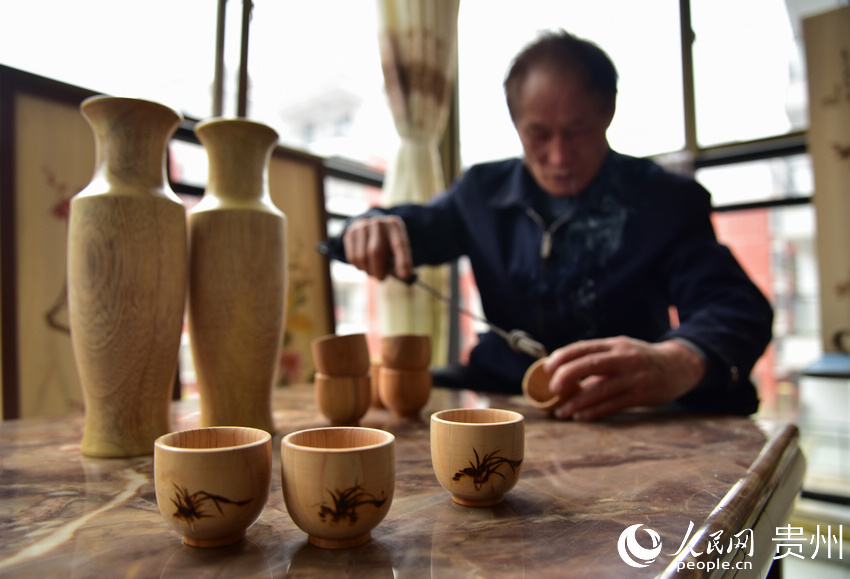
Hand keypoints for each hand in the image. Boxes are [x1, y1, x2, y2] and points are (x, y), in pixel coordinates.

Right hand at [343, 215, 412, 279]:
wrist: (370, 227)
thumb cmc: (387, 242)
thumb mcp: (397, 247)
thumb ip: (401, 260)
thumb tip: (403, 275)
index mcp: (394, 226)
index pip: (399, 244)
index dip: (402, 261)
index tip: (404, 276)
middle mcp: (378, 224)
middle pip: (375, 252)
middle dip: (378, 270)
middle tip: (381, 278)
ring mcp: (362, 227)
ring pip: (362, 257)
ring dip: (368, 270)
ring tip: (373, 272)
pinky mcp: (350, 233)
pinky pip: (352, 257)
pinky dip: (359, 267)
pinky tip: (364, 266)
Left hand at [544, 337, 705, 420]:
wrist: (678, 367)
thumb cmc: (641, 360)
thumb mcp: (622, 352)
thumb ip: (598, 361)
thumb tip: (566, 375)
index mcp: (615, 345)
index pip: (584, 347)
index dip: (564, 356)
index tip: (547, 367)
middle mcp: (624, 358)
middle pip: (591, 364)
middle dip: (568, 376)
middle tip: (553, 389)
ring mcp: (634, 377)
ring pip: (600, 389)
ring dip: (578, 402)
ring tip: (562, 412)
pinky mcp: (641, 395)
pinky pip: (613, 405)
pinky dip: (595, 411)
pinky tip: (581, 416)